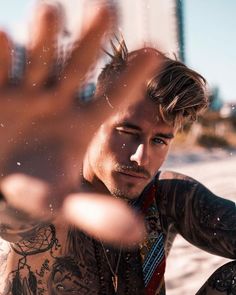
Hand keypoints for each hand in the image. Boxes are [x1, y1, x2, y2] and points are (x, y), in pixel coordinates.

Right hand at [0, 3, 162, 244]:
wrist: (3, 183)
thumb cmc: (38, 190)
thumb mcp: (67, 204)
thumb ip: (99, 216)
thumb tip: (136, 235)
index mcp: (82, 122)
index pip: (113, 98)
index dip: (133, 78)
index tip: (155, 52)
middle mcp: (58, 100)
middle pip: (77, 66)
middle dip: (90, 40)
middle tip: (107, 10)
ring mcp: (26, 91)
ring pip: (38, 58)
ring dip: (44, 37)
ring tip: (51, 12)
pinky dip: (0, 54)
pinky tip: (2, 37)